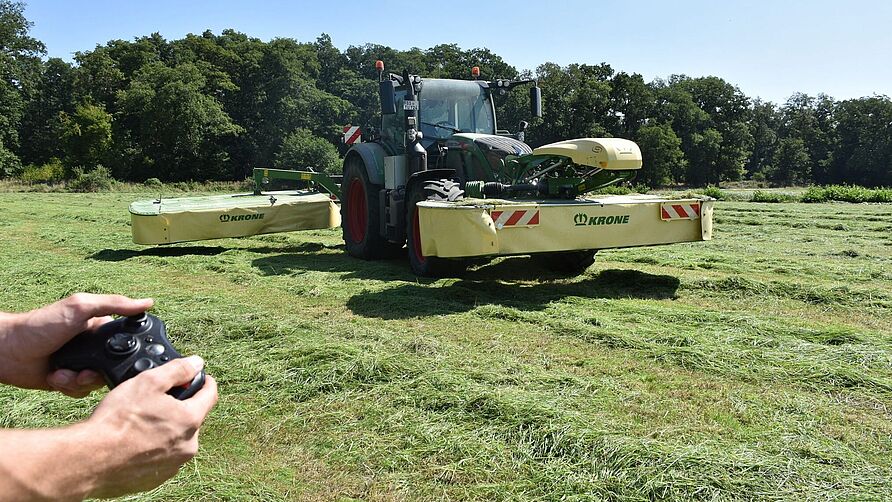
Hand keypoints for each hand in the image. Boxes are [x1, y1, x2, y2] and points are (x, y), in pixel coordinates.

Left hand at [0, 293, 152, 394]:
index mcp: (99, 329)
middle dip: (98, 373)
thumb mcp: (80, 307)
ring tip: (65, 374)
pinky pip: (80, 392)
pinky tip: (55, 377)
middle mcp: (92, 347)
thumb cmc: (41, 324)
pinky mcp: (67, 381)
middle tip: (84, 372)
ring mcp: (80, 364)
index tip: (116, 358)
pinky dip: (68, 387)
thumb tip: (148, 302)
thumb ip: (115, 304)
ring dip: (79, 381)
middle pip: (114, 368)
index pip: (126, 343)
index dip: (125, 353)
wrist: (8, 351)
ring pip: (97, 383)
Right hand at [84, 356, 217, 498]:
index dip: (204, 381)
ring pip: (177, 438)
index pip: (211, 394)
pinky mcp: (156, 478)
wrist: (90, 459)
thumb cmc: (117, 421)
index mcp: (190, 420)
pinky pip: (162, 457)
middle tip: (155, 402)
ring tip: (140, 423)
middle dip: (179, 407)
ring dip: (166, 429)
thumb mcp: (148, 382)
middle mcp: (188, 446)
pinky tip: (134, 442)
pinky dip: (153, 448)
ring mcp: (173, 465)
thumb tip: (196, 363)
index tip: (197, 377)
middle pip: (192, 417)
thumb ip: (177, 370)